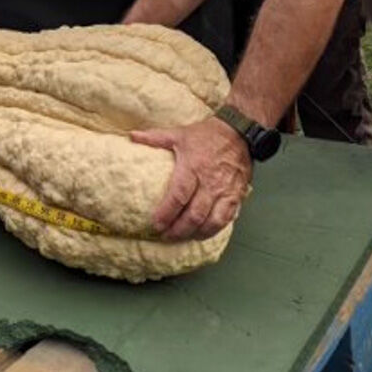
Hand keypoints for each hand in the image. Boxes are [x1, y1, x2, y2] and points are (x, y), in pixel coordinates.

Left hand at [129, 116, 251, 240]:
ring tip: (182, 238)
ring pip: (211, 221)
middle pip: (194, 214)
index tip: (155, 224)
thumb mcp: (179, 133)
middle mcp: (210, 182)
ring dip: (196, 233)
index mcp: (193, 167)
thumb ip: (155, 138)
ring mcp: (225, 191)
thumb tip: (132, 136)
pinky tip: (202, 234)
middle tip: (165, 236)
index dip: (167, 213)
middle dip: (178, 229)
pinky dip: (214, 230)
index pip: (178, 195)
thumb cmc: (207, 135)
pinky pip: (226, 219)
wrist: (239, 132)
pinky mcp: (236, 196)